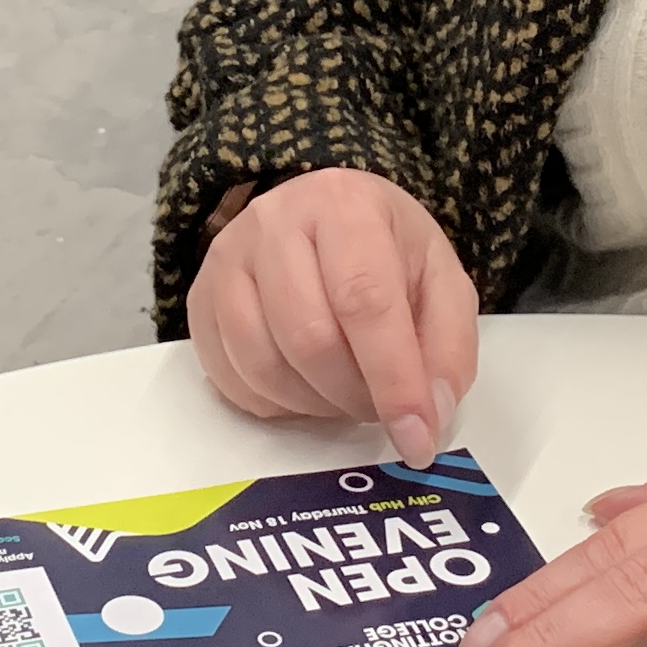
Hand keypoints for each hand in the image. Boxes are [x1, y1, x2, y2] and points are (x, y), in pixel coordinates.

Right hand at [185, 169, 479, 467]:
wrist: (323, 221)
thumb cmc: (386, 252)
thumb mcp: (440, 282)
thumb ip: (448, 347)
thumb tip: (430, 417)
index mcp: (345, 206)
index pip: (365, 301)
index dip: (393, 380)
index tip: (416, 439)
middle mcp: (274, 222)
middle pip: (309, 338)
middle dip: (353, 395)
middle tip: (379, 408)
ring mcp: (226, 260)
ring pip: (263, 364)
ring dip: (313, 404)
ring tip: (343, 394)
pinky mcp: (198, 299)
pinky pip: (229, 378)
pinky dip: (274, 405)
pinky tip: (304, 388)